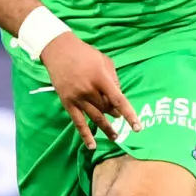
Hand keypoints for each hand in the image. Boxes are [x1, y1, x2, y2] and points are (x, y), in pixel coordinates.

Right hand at [41, 33, 137, 148]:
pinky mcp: (67, 102)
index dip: (129, 115)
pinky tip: (91, 146)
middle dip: (115, 113)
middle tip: (119, 116)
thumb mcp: (105, 61)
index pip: (119, 101)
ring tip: (115, 137)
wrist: (58, 50)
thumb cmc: (85, 54)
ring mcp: (77, 98)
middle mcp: (89, 90)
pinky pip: (78, 122)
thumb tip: (118, 99)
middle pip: (107, 109)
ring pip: (95, 117)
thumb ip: (114, 80)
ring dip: (106, 128)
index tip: (137, 127)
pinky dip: (85, 135)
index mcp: (101, 79)